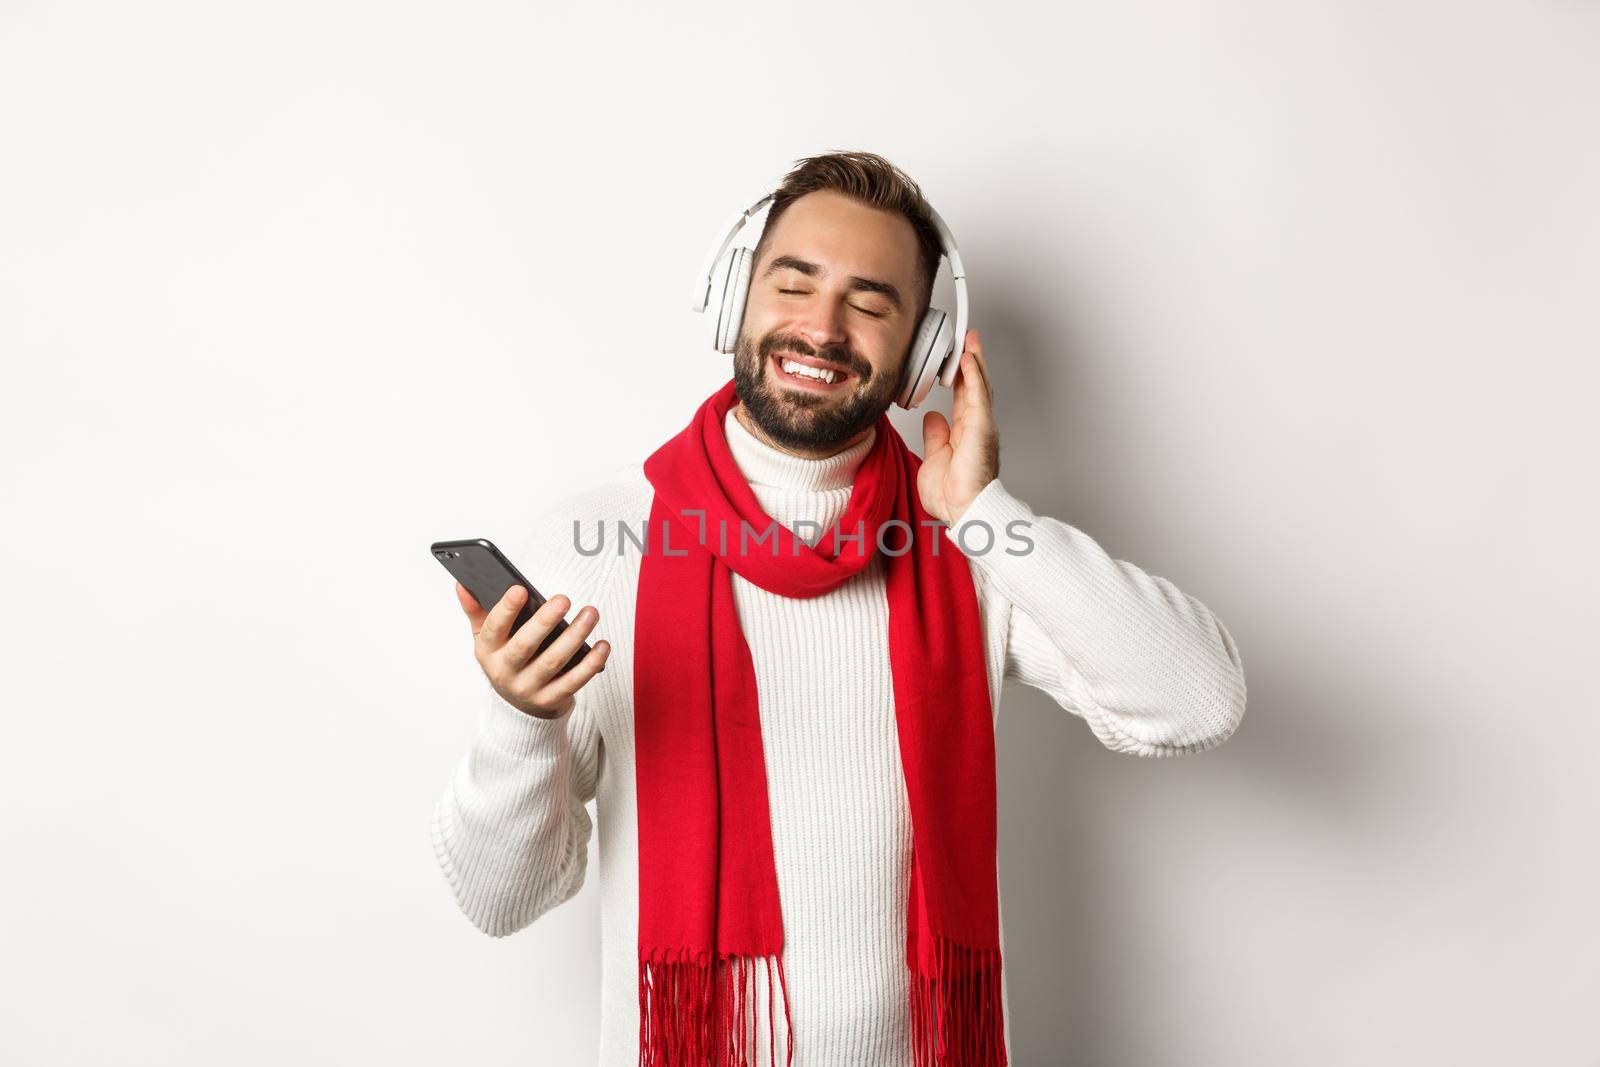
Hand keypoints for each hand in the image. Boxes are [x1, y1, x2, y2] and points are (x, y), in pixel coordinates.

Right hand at [457, 582, 610, 719]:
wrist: (517, 707)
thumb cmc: (505, 660)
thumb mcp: (486, 639)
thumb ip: (477, 611)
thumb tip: (463, 584)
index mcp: (488, 651)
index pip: (493, 629)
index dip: (506, 609)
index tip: (520, 588)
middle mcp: (505, 672)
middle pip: (524, 646)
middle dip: (544, 622)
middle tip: (563, 599)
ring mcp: (528, 688)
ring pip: (553, 662)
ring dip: (574, 637)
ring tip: (590, 614)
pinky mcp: (551, 700)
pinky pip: (574, 681)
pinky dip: (590, 664)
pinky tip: (602, 645)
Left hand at [918, 328, 998, 524]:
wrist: (964, 510)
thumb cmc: (953, 495)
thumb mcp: (935, 458)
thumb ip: (936, 436)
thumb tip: (933, 418)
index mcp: (965, 434)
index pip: (964, 398)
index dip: (961, 377)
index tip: (956, 359)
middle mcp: (976, 427)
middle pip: (975, 386)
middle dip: (971, 361)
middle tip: (968, 338)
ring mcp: (981, 426)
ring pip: (979, 385)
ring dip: (974, 360)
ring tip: (970, 339)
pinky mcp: (981, 427)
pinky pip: (978, 395)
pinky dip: (974, 375)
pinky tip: (968, 358)